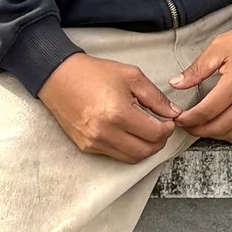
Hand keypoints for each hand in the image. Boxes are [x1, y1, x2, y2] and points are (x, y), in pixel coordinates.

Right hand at [39, 53, 177, 159]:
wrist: (59, 77)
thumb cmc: (94, 73)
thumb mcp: (131, 76)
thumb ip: (155, 97)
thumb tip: (172, 113)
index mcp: (118, 114)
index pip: (155, 134)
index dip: (168, 129)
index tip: (170, 121)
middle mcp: (105, 133)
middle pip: (145, 151)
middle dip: (160, 142)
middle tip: (162, 128)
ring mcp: (94, 142)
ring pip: (131, 158)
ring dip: (145, 148)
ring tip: (147, 132)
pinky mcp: (86, 146)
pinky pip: (115, 155)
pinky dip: (128, 149)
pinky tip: (130, 133)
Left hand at [170, 9, 231, 141]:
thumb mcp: (219, 47)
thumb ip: (196, 69)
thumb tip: (176, 84)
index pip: (206, 112)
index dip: (188, 120)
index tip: (179, 119)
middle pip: (219, 127)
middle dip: (198, 130)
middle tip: (187, 126)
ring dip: (216, 134)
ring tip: (204, 127)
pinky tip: (226, 124)